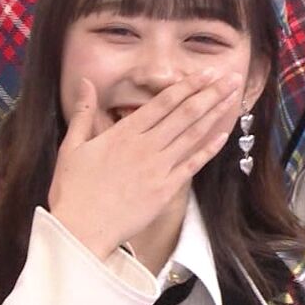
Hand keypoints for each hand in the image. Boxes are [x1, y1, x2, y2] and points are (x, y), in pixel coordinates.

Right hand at [48, 71, 241, 259]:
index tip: (205, 73)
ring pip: (192, 135)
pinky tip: (223, 136)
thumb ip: (84, 112)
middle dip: (210, 94)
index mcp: (124, 134)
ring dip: (214, 115)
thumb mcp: (72, 146)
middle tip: (231, 78)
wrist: (82, 230)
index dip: (187, 86)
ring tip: (232, 98)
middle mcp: (146, 147)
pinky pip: (192, 165)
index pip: (163, 103)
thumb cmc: (73, 190)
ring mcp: (158, 169)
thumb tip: (85, 82)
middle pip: (184, 114)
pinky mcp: (165, 190)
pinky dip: (208, 149)